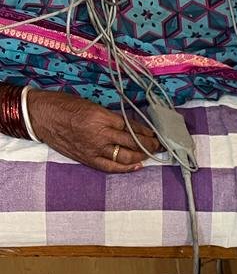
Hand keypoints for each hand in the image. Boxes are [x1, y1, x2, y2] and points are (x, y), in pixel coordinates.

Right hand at [26, 89, 161, 171]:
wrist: (40, 116)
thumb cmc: (63, 105)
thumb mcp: (90, 105)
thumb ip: (109, 117)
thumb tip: (128, 125)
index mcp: (101, 116)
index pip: (131, 126)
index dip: (145, 131)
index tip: (155, 133)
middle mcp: (100, 134)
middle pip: (132, 142)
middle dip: (149, 144)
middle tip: (159, 145)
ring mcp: (94, 149)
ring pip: (125, 156)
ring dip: (141, 156)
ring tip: (151, 154)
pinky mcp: (87, 159)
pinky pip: (111, 167)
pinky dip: (126, 168)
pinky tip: (137, 166)